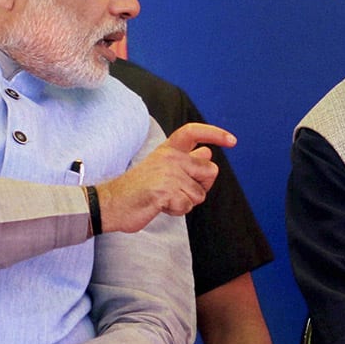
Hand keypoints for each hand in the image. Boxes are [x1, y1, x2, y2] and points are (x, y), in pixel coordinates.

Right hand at [96, 122, 236, 233]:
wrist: (112, 203)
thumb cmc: (139, 188)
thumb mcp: (162, 167)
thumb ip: (185, 160)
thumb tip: (208, 152)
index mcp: (169, 148)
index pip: (194, 132)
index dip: (215, 134)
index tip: (232, 141)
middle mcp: (170, 157)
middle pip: (210, 171)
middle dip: (200, 186)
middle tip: (178, 190)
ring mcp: (168, 173)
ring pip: (200, 193)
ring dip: (186, 201)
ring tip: (164, 198)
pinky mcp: (165, 191)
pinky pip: (187, 206)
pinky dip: (176, 211)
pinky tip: (160, 205)